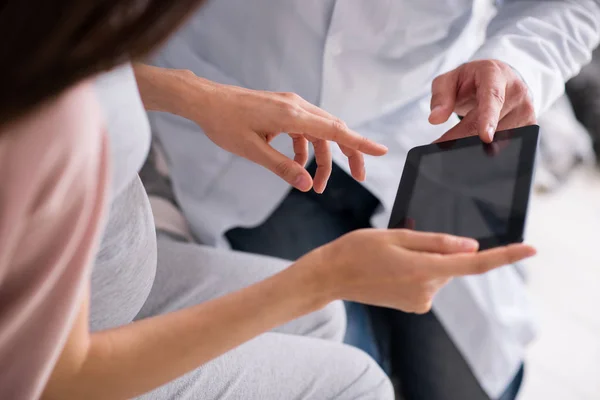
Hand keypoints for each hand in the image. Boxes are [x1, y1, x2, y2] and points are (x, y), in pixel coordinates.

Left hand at [183, 74, 387, 192]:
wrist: (206, 102)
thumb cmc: (224, 123)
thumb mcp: (252, 151)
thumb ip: (282, 168)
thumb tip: (307, 185)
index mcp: (291, 115)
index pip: (335, 130)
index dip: (360, 142)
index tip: (381, 151)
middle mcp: (296, 107)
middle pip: (334, 130)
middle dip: (348, 154)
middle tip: (359, 177)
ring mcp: (290, 106)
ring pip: (320, 133)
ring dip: (322, 158)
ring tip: (317, 185)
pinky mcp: (283, 110)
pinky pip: (304, 130)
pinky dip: (306, 149)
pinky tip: (296, 166)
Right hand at [302, 229, 535, 313]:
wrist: (332, 276)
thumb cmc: (359, 249)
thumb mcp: (397, 235)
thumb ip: (437, 242)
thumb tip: (472, 246)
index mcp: (423, 269)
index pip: (474, 263)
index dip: (505, 256)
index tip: (530, 248)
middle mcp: (426, 290)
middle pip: (452, 264)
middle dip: (439, 250)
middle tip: (405, 242)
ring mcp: (419, 301)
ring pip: (439, 273)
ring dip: (426, 261)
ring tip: (393, 256)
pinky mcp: (413, 306)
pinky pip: (428, 283)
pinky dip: (419, 272)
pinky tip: (393, 269)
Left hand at [429, 60, 536, 142]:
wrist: (497, 80)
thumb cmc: (471, 80)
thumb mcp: (449, 80)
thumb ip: (440, 96)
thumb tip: (435, 118)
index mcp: (495, 74)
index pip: (493, 97)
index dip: (489, 117)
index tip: (485, 136)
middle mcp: (516, 89)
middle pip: (492, 124)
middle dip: (465, 138)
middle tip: (444, 148)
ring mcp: (526, 108)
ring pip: (500, 138)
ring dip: (477, 144)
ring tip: (461, 140)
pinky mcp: (530, 123)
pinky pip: (510, 143)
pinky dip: (492, 148)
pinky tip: (480, 145)